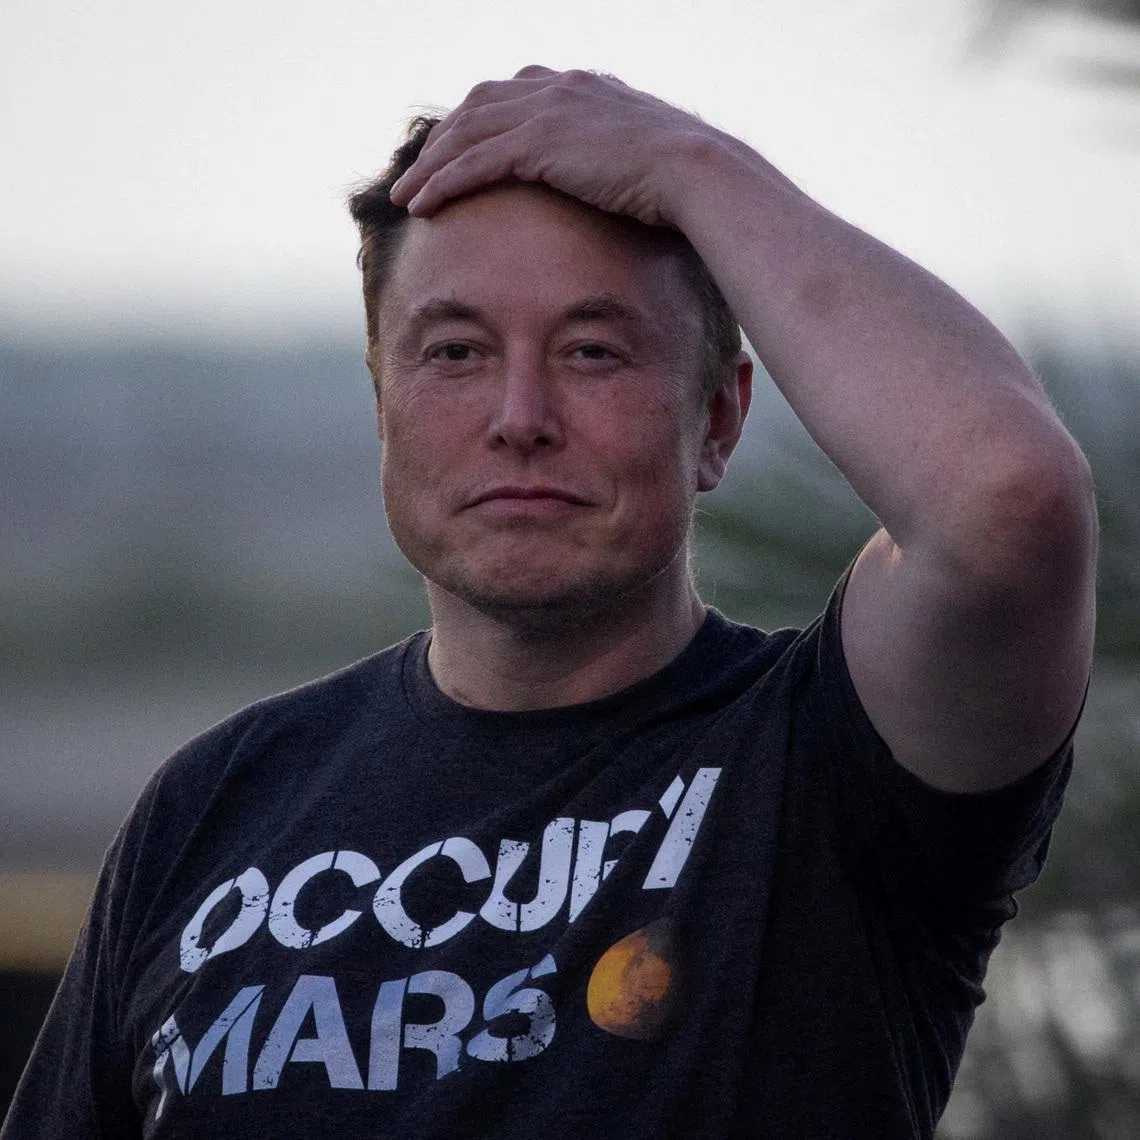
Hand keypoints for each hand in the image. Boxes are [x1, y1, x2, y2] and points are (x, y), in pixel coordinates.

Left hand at [389, 66, 715, 227]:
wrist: (693, 173)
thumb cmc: (677, 178)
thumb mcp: (638, 155)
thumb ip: (610, 155)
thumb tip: (611, 180)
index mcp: (577, 87)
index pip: (508, 95)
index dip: (474, 122)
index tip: (455, 149)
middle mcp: (556, 88)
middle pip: (476, 108)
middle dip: (441, 141)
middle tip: (416, 173)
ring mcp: (546, 110)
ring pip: (466, 134)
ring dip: (429, 167)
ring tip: (405, 196)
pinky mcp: (539, 143)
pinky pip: (474, 162)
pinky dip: (443, 182)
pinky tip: (422, 205)